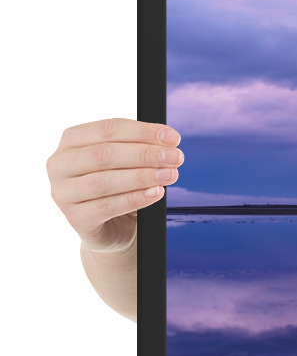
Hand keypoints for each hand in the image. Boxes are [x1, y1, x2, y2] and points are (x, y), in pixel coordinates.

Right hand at [47, 118, 183, 254]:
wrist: (112, 226)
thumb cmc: (119, 186)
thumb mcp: (127, 161)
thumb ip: (140, 148)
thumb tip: (168, 142)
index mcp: (71, 141)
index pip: (108, 129)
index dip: (143, 132)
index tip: (173, 138)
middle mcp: (60, 164)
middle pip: (105, 154)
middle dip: (146, 154)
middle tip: (176, 157)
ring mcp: (63, 193)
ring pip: (105, 181)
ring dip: (143, 176)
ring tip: (170, 175)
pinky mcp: (75, 218)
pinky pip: (108, 207)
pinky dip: (135, 198)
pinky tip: (156, 193)